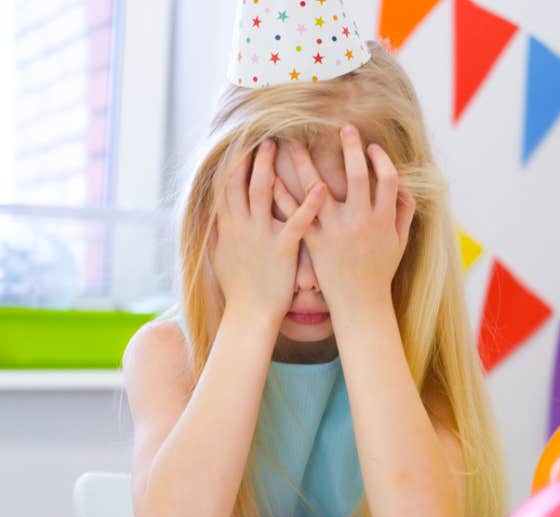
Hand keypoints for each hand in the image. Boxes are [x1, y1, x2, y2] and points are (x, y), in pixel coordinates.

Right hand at [207, 138, 327, 321]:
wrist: (249, 314)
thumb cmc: (238, 287)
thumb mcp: (220, 256)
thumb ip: (219, 231)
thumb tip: (214, 213)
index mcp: (228, 226)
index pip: (225, 186)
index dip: (231, 162)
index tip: (238, 143)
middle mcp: (241, 226)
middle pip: (243, 182)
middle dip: (252, 157)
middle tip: (264, 136)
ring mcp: (260, 236)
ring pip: (264, 193)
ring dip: (272, 167)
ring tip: (285, 145)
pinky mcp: (282, 249)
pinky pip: (296, 221)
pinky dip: (308, 203)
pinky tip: (321, 185)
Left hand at [273, 124, 415, 314]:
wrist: (359, 304)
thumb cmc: (379, 273)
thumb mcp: (399, 244)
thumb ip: (404, 214)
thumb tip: (405, 188)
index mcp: (383, 220)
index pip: (388, 179)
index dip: (382, 160)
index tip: (373, 148)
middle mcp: (360, 222)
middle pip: (356, 176)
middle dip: (351, 148)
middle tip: (344, 128)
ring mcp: (335, 232)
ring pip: (318, 189)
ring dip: (305, 162)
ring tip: (294, 143)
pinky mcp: (315, 243)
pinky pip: (296, 215)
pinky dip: (283, 196)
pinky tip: (272, 179)